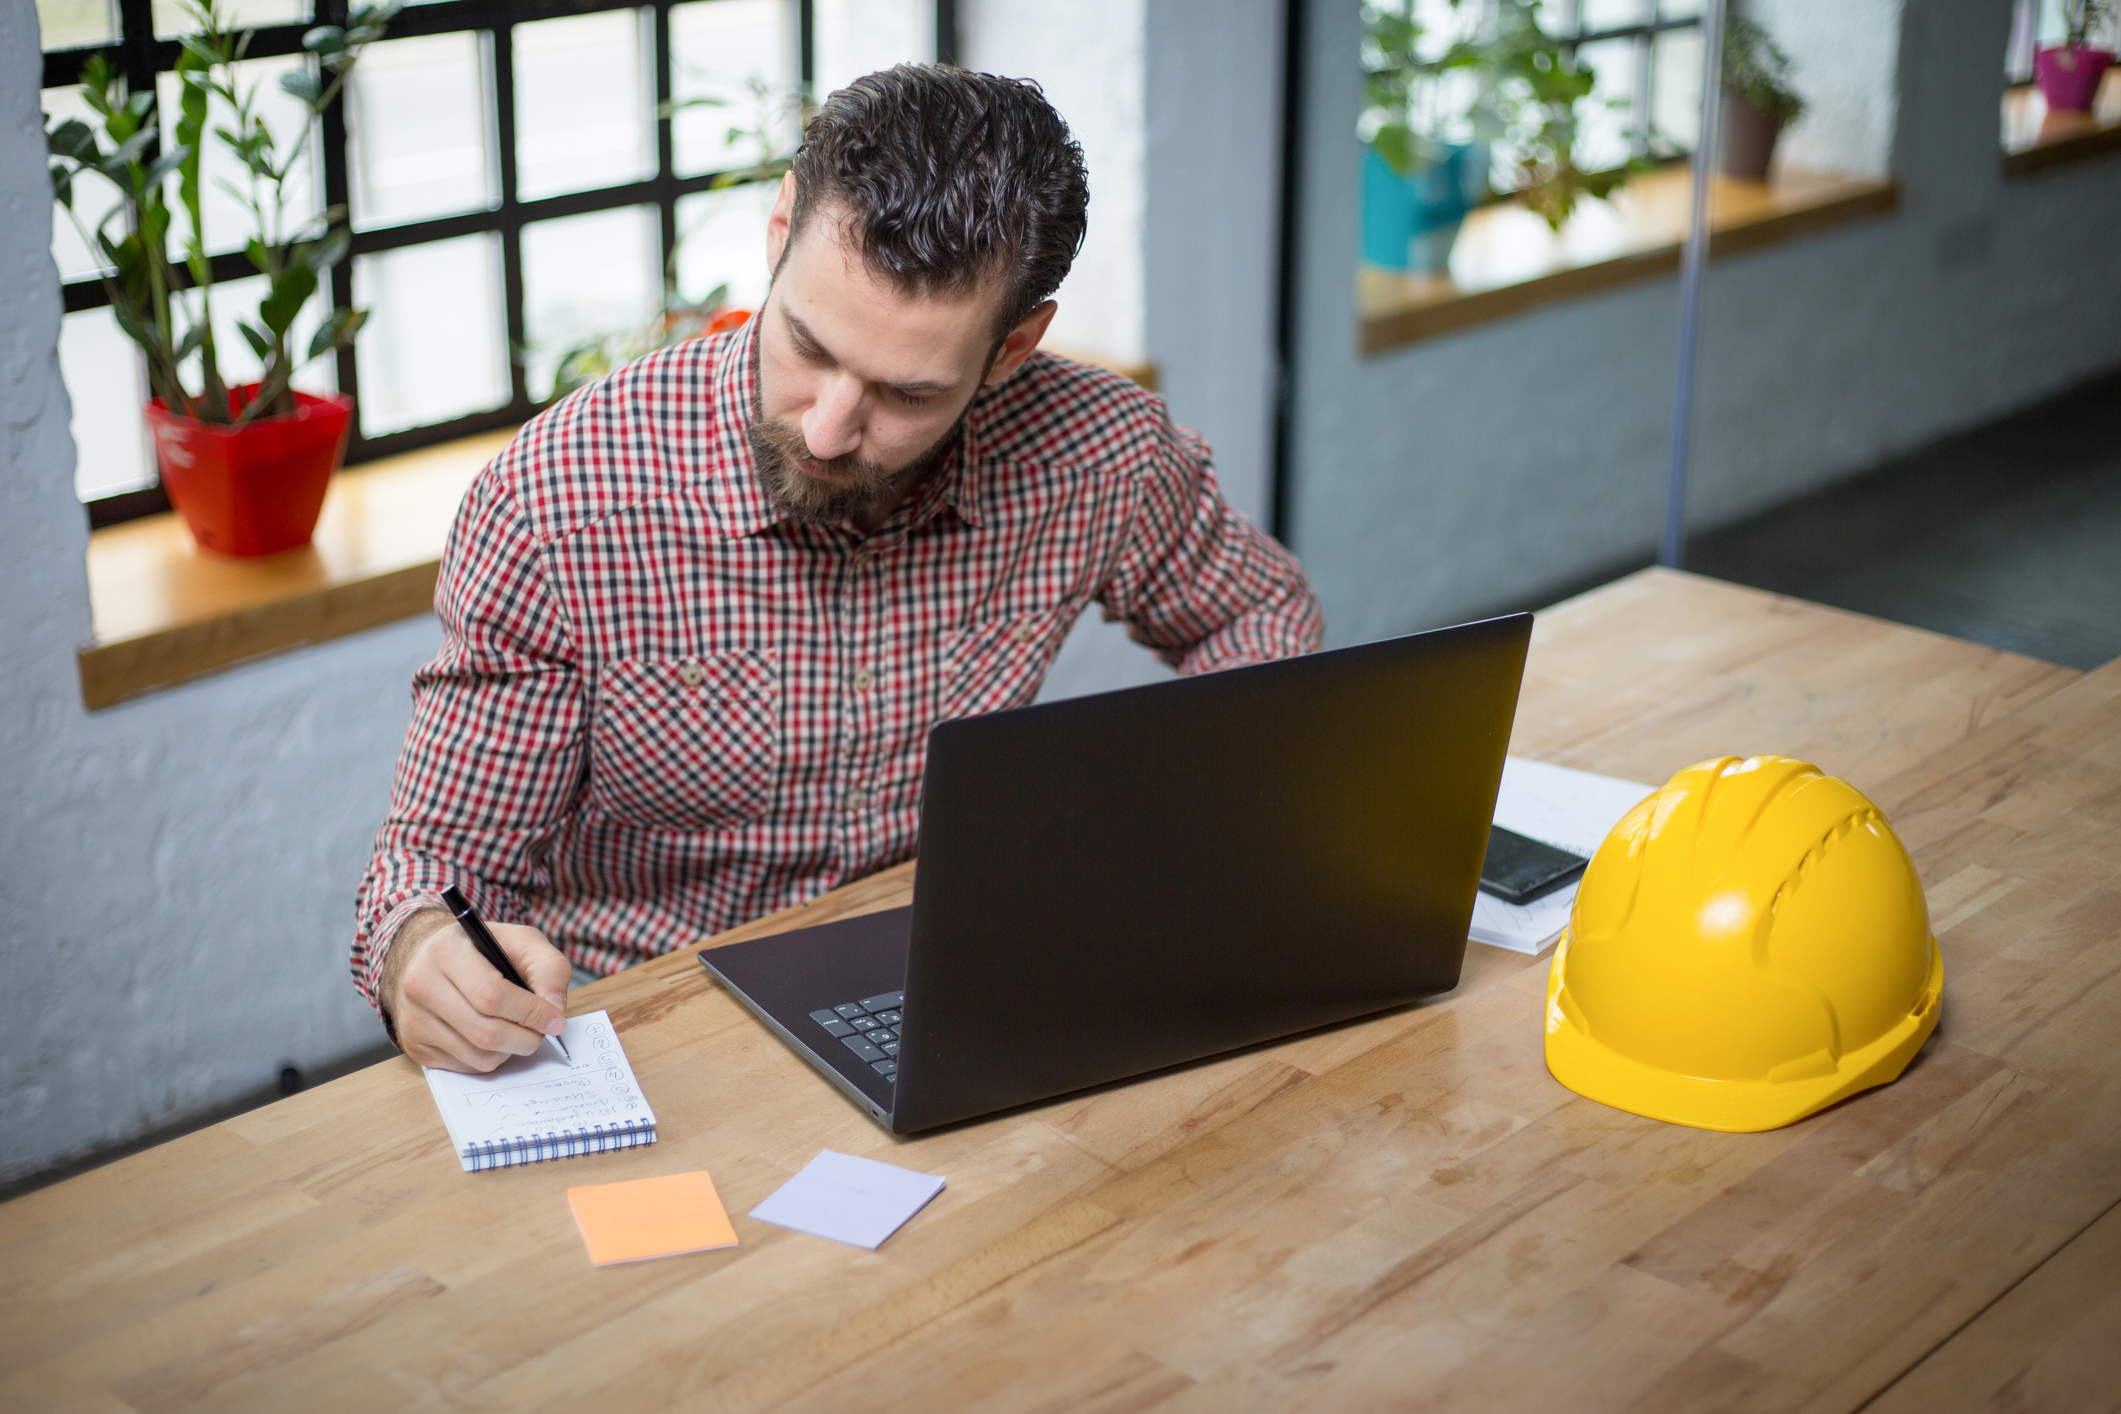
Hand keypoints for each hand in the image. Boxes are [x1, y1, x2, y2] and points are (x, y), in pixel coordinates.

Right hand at [380, 907, 571, 1072]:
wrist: (428, 960)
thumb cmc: (481, 950)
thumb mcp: (521, 942)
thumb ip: (549, 969)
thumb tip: (555, 1011)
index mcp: (446, 952)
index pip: (492, 996)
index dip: (531, 1013)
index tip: (555, 1020)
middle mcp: (420, 986)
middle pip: (486, 1033)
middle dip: (526, 1038)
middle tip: (541, 1031)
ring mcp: (413, 1020)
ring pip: (478, 1056)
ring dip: (510, 1051)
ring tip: (517, 1030)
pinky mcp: (414, 1046)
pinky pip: (466, 1067)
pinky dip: (490, 1057)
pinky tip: (492, 1037)